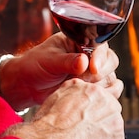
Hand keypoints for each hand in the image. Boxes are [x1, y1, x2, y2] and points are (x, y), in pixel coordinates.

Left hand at [0, 33, 122, 109]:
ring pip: (111, 78)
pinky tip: (87, 98)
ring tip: (79, 89)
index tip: (93, 68)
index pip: (100, 44)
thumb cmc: (35, 66)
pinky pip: (108, 92)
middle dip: (99, 73)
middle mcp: (90, 55)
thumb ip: (66, 61)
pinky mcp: (92, 88)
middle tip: (82, 80)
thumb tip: (84, 61)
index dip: (100, 57)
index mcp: (80, 40)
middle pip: (111, 61)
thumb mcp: (48, 60)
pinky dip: (102, 97)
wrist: (28, 85)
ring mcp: (93, 72)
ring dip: (100, 86)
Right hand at [6, 78, 124, 138]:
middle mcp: (101, 95)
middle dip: (103, 117)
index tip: (93, 112)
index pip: (99, 91)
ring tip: (89, 138)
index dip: (96, 104)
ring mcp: (111, 111)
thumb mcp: (56, 97)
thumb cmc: (51, 122)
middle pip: (110, 105)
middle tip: (91, 128)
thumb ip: (71, 94)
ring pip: (114, 122)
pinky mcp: (117, 129)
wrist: (55, 138)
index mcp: (85, 86)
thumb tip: (75, 100)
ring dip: (105, 131)